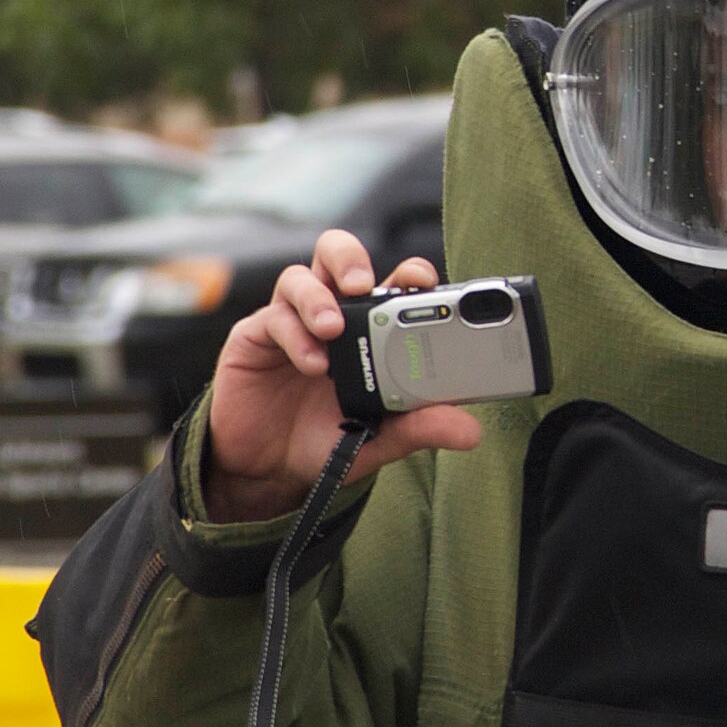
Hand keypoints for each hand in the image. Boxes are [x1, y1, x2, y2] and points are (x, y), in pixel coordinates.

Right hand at [202, 229, 482, 522]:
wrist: (270, 470)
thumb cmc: (327, 441)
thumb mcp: (380, 438)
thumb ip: (420, 428)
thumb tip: (470, 431)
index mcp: (368, 328)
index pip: (390, 283)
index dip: (409, 273)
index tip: (424, 281)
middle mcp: (331, 314)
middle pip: (338, 256)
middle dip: (351, 259)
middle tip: (363, 284)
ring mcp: (291, 322)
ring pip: (299, 277)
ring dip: (318, 297)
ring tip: (333, 329)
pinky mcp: (255, 337)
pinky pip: (273, 317)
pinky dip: (294, 336)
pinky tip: (311, 363)